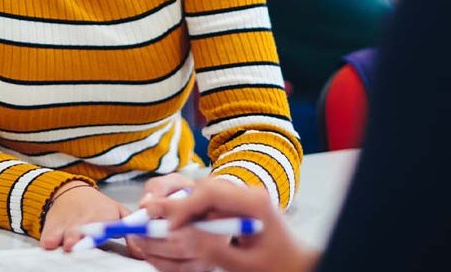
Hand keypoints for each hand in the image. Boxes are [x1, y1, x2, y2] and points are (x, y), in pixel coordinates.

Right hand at [41, 182, 130, 252]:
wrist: (72, 192)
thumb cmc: (98, 208)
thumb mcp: (118, 214)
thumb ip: (130, 232)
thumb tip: (142, 253)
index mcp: (102, 218)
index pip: (102, 226)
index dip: (98, 233)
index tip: (96, 238)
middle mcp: (83, 222)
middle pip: (78, 231)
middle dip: (76, 238)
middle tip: (74, 245)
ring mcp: (65, 225)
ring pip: (61, 233)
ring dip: (61, 239)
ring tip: (60, 244)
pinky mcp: (51, 228)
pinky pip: (47, 235)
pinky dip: (47, 239)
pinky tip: (47, 244)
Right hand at [140, 177, 319, 271]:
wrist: (298, 265)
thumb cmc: (278, 266)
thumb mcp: (244, 264)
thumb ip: (212, 249)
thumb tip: (179, 237)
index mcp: (254, 202)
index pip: (211, 191)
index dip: (184, 206)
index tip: (168, 225)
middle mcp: (247, 192)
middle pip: (202, 186)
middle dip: (175, 202)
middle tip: (152, 219)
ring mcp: (242, 196)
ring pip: (202, 192)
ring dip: (181, 207)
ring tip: (163, 223)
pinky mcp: (236, 204)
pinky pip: (207, 203)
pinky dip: (190, 214)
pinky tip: (181, 228)